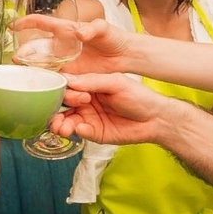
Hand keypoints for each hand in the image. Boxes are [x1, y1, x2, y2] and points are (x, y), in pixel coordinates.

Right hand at [13, 16, 131, 73]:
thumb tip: (80, 33)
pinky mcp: (70, 75)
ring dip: (31, 69)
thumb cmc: (114, 37)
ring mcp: (64, 61)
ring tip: (22, 73)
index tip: (12, 26)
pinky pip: (54, 79)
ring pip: (42, 65)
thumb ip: (93, 29)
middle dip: (24, 53)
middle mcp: (60, 46)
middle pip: (37, 48)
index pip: (41, 24)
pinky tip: (38, 86)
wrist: (125, 57)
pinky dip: (46, 82)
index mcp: (65, 30)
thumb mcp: (105, 29)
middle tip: (16, 58)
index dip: (26, 23)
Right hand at [50, 72, 169, 144]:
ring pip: (66, 121)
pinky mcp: (94, 133)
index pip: (67, 87)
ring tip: (62, 128)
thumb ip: (92, 81)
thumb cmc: (139, 97)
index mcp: (88, 86)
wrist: (157, 119)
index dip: (63, 91)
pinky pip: (80, 132)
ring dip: (60, 124)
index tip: (69, 95)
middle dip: (55, 111)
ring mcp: (88, 118)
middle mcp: (84, 102)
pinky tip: (81, 129)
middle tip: (59, 115)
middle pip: (62, 105)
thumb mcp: (116, 83)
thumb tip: (68, 80)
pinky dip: (77, 131)